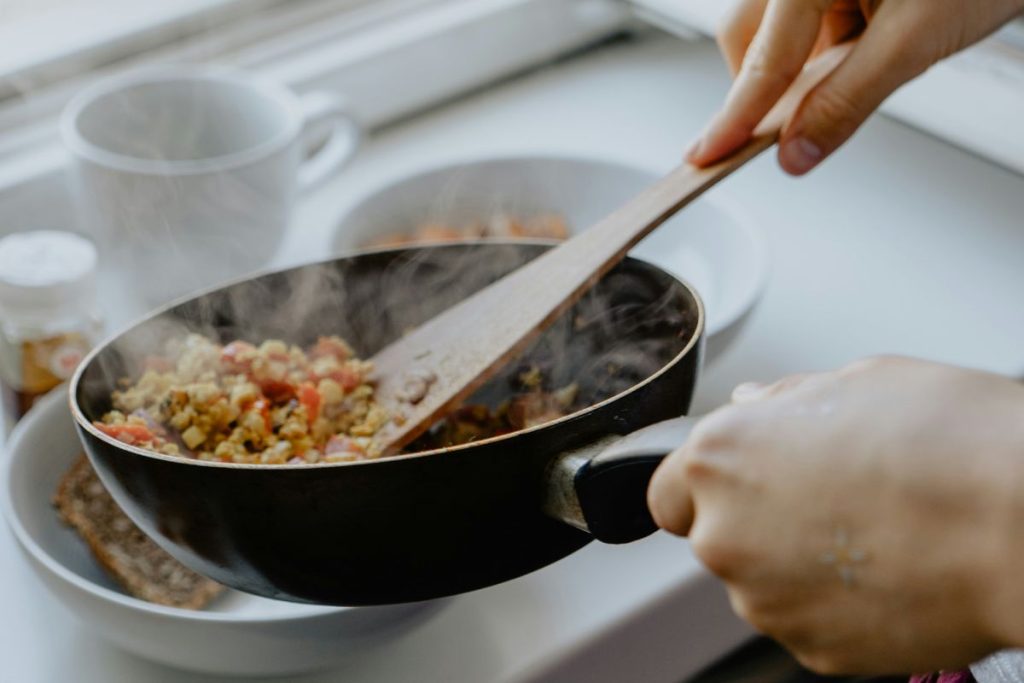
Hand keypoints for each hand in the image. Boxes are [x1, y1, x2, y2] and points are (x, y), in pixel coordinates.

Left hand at [647, 356, 1023, 673]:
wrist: (1018, 525)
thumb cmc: (947, 442)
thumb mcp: (857, 381)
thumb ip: (785, 401)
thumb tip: (755, 406)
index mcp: (720, 458)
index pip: (668, 491)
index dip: (705, 487)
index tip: (739, 483)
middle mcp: (724, 534)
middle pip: (716, 536)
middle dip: (758, 520)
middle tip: (830, 498)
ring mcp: (765, 600)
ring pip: (762, 582)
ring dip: (796, 564)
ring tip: (873, 532)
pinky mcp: (811, 650)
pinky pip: (806, 620)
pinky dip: (834, 604)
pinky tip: (888, 570)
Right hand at [688, 0, 1023, 174]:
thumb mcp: (915, 40)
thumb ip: (846, 101)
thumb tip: (796, 152)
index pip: (762, 61)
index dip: (734, 118)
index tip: (706, 155)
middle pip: (749, 37)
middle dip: (770, 82)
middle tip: (799, 117)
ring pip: (778, 31)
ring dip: (807, 61)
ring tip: (871, 52)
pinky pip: (807, 18)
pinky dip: (830, 42)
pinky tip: (872, 35)